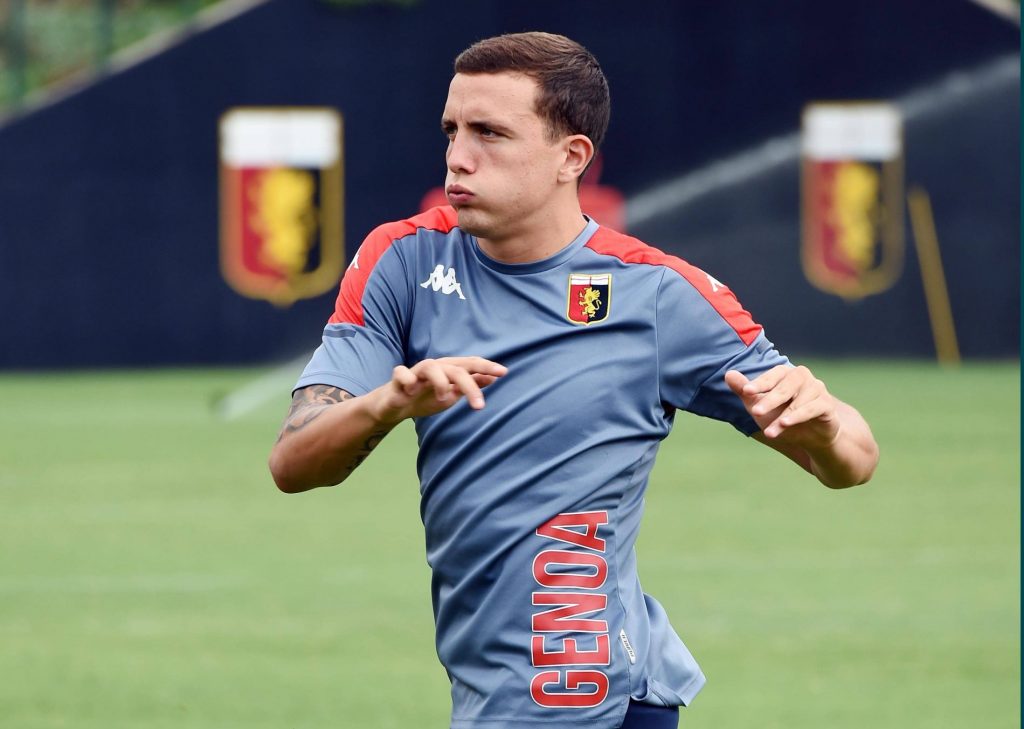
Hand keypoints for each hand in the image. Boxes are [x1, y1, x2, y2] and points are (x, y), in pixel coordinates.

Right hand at [370, 356, 507, 424]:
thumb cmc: (425, 397)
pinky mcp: (398, 378)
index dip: (486, 366)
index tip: (504, 373)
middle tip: (479, 406)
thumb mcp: (452, 394)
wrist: (395, 406)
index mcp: (448, 369)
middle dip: (470, 386)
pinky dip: (408, 380)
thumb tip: (494, 377)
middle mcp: (434, 367)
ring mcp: (415, 371)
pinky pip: (402, 373)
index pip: (470, 364)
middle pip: (455, 369)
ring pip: (430, 366)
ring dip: (440, 383)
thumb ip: (471, 385)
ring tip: (443, 399)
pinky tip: (412, 391)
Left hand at [724, 365, 839, 449]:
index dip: (760, 383)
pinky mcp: (826, 405)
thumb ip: (745, 391)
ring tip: (769, 431)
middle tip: (755, 412)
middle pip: (786, 386)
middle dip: (770, 400)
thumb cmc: (781, 415)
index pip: (773, 375)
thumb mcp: (759, 405)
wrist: (809, 436)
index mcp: (786, 374)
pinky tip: (785, 425)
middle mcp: (803, 377)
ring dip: (783, 416)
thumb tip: (728, 374)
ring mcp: (817, 389)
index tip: (746, 391)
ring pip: (799, 400)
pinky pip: (813, 408)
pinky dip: (798, 417)